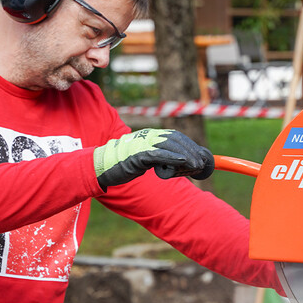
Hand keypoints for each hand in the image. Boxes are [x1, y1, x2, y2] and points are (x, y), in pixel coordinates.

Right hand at [93, 129, 214, 187]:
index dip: (190, 146)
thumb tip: (180, 165)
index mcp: (150, 135)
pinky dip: (172, 158)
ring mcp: (142, 143)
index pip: (175, 136)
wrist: (101, 167)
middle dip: (191, 150)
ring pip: (169, 146)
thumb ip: (160, 159)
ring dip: (186, 155)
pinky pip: (157, 155)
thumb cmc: (124, 165)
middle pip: (175, 139)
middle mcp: (148, 136)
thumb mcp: (146, 160)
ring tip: (196, 166)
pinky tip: (182, 162)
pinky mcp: (137, 154)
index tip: (201, 157)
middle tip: (202, 163)